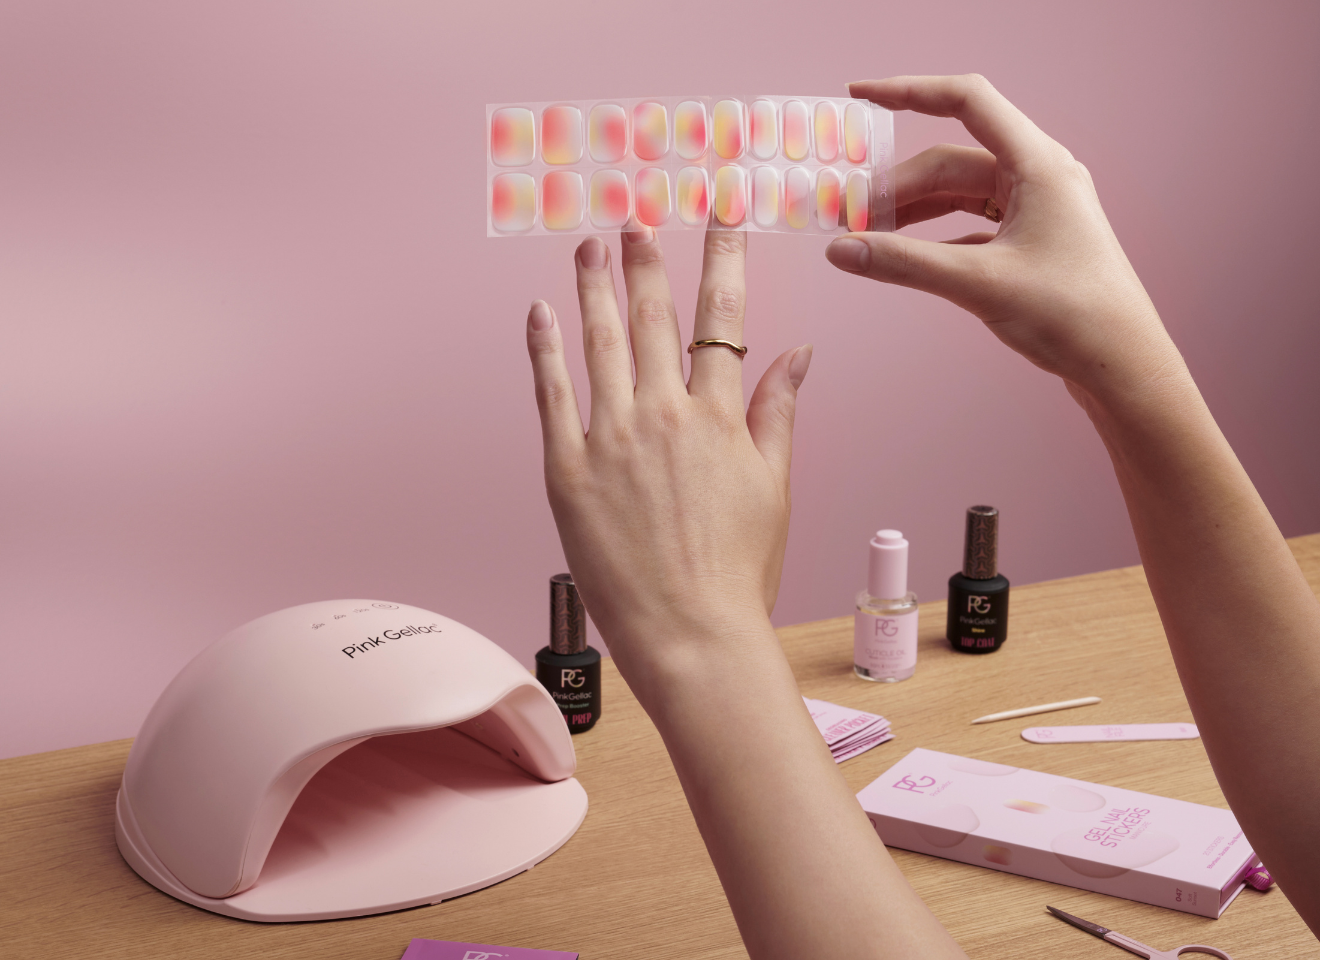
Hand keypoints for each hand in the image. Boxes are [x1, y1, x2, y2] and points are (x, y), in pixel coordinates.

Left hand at [525, 225, 811, 695]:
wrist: (692, 635)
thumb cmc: (740, 572)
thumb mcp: (775, 489)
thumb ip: (778, 413)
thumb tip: (799, 352)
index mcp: (719, 418)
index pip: (720, 320)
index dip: (720, 262)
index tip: (717, 219)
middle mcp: (664, 415)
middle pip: (653, 318)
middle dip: (646, 261)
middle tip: (636, 218)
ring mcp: (610, 439)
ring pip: (599, 342)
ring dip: (593, 287)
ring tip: (588, 246)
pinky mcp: (566, 471)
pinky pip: (551, 394)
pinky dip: (544, 349)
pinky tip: (540, 313)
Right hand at [827, 74, 1183, 405]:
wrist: (1121, 365)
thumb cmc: (1072, 315)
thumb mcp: (978, 283)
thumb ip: (904, 263)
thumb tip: (842, 249)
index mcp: (1038, 164)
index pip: (966, 102)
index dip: (909, 92)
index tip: (861, 95)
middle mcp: (1039, 176)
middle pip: (952, 160)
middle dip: (898, 184)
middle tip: (851, 216)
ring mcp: (1036, 210)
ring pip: (959, 195)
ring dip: (913, 211)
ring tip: (870, 235)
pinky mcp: (1031, 243)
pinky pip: (971, 225)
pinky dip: (934, 237)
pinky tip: (905, 257)